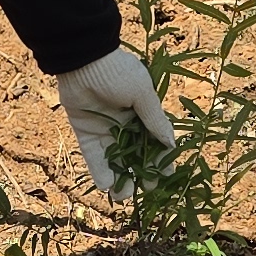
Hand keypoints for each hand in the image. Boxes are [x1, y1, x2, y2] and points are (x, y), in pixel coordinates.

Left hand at [55, 46, 177, 196]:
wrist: (83, 59)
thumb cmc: (117, 71)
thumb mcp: (142, 93)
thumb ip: (155, 119)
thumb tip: (171, 143)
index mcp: (142, 112)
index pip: (155, 140)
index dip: (162, 159)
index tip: (168, 177)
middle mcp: (124, 123)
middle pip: (136, 154)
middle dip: (142, 172)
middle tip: (147, 190)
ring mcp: (104, 129)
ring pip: (115, 159)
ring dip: (120, 177)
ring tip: (124, 195)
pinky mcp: (86, 132)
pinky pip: (94, 155)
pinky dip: (99, 170)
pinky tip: (106, 186)